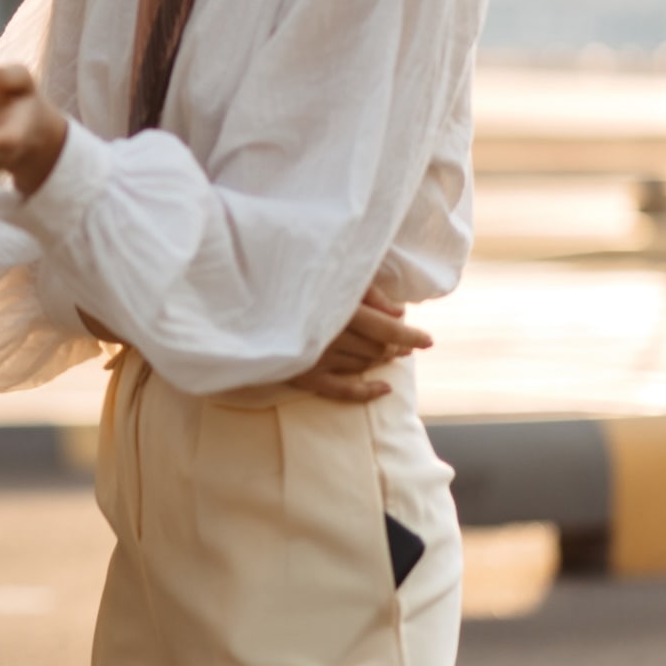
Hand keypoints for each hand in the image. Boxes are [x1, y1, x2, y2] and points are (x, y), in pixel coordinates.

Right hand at [287, 284, 432, 402]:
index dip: (410, 335)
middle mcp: (329, 337)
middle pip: (376, 348)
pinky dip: (365, 393)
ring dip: (380, 360)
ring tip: (389, 352)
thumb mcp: (331, 273)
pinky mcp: (301, 375)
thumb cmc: (288, 276)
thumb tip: (398, 314)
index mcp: (338, 309)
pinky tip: (383, 388)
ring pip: (363, 365)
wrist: (238, 299)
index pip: (386, 329)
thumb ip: (367, 292)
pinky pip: (340, 391)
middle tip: (405, 343)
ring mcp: (315, 359)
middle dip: (395, 346)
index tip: (427, 340)